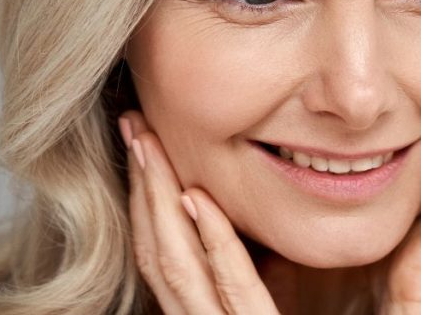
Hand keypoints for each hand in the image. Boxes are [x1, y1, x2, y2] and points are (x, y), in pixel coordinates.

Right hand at [119, 111, 279, 314]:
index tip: (142, 139)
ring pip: (178, 268)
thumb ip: (262, 256)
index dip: (148, 196)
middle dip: (142, 185)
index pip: (167, 251)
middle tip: (131, 124)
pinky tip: (197, 200)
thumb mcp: (289, 287)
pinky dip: (212, 243)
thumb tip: (232, 205)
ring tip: (146, 145)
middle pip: (159, 252)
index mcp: (217, 310)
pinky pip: (234, 290)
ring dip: (158, 200)